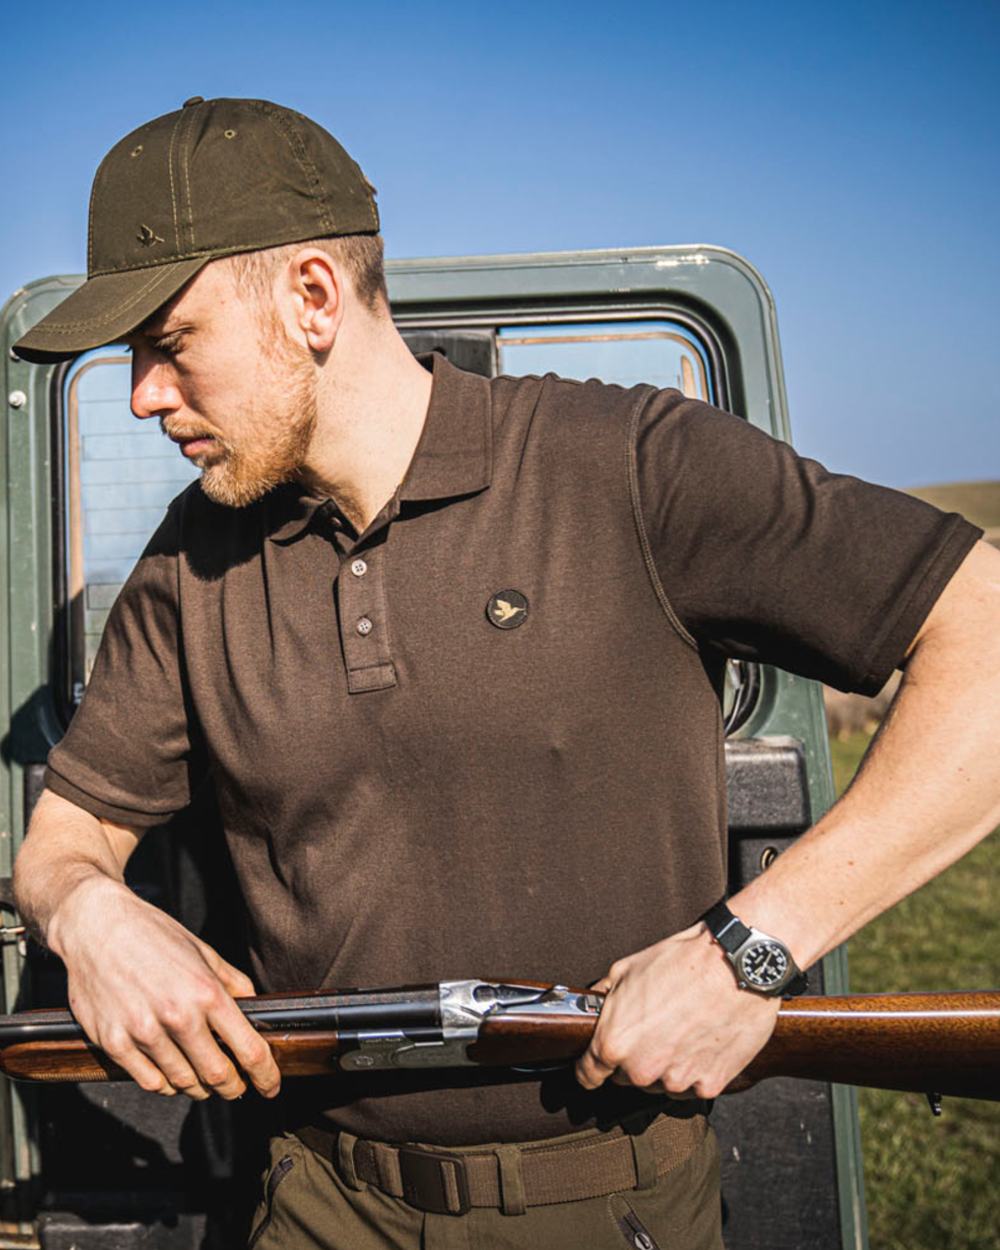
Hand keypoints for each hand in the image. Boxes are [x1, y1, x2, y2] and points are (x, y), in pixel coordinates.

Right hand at [49, 874, 280, 1100]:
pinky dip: (165, 1085)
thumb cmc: (152, 935)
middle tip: (236, 1088)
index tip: (271, 1086)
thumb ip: (231, 983)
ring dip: (198, 1088)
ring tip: (203, 1082)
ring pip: (182, 1082)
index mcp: (206, 991)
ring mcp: (143, 1031)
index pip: (248, 1049)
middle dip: (232, 1088)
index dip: (265, 1075)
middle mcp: (177, 1015)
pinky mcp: (113, 1041)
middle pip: (216, 1074)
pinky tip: (171, 1077)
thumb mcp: (202, 951)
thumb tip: (254, 1008)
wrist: (96, 926)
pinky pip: (147, 1080)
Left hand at [575, 922, 779, 1097]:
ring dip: (667, 1065)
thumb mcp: (626, 969)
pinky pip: (693, 1085)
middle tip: (654, 1027)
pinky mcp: (708, 1086)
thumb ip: (603, 996)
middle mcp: (641, 1069)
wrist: (734, 966)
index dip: (590, 1068)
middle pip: (627, 1077)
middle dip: (634, 1057)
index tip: (596, 1065)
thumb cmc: (680, 963)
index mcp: (614, 1043)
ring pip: (661, 1082)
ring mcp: (676, 1081)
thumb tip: (591, 1006)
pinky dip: (696, 1069)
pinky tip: (702, 1039)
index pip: (588, 1075)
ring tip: (683, 1029)